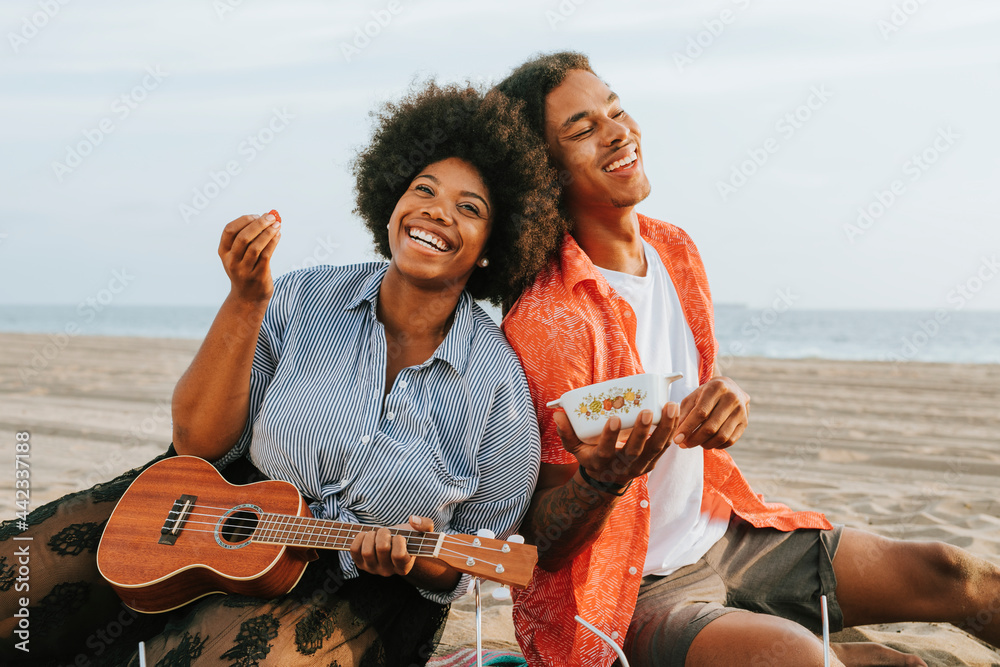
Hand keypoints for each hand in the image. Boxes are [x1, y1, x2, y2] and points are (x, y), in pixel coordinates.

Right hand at [218, 212, 281, 303]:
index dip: (243, 220)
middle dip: (258, 224)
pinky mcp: (258, 276)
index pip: (229, 230)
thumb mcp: (239, 255)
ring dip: (268, 233)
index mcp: (224, 252)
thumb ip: (249, 237)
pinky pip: (266, 255)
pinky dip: (273, 242)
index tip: (256, 215)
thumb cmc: (246, 270)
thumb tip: (267, 217)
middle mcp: (231, 261)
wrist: (248, 297)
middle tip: (271, 217)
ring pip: (255, 247)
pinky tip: (278, 235)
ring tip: (277, 224)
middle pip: (243, 237)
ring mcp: (244, 270)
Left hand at [350, 516, 432, 577]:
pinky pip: (354, 550)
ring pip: (367, 551)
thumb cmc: (408, 538)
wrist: (393, 544)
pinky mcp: (360, 564)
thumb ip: (426, 524)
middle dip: (384, 533)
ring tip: (376, 533)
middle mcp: (388, 572)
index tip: (400, 536)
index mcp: (404, 566)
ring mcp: (372, 569)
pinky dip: (359, 538)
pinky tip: (367, 535)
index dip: (398, 541)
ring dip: (371, 535)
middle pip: (382, 549)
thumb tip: (413, 520)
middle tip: (387, 532)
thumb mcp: (423, 531)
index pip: (399, 555)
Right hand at [552, 402, 679, 485]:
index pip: (605, 450)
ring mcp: (640, 465)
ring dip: (665, 427)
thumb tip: (558, 415)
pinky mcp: (652, 462)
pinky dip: (672, 430)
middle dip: (642, 430)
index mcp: (601, 462)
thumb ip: (566, 432)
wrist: (608, 479)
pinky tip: (676, 414)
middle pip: (635, 450)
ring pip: (655, 448)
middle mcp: (622, 466)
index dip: (609, 436)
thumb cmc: (591, 455)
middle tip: (648, 410)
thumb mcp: (575, 448)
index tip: (613, 418)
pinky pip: (665, 446)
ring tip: (671, 406)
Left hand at [673, 376, 748, 449]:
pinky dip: (717, 445)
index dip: (687, 428)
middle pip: (711, 427)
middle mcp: (732, 398)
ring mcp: (741, 411)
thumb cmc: (706, 394)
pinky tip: (707, 442)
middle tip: (683, 444)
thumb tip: (676, 432)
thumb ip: (683, 413)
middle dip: (694, 439)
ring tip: (695, 443)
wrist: (729, 388)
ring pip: (721, 436)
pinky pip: (730, 440)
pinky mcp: (744, 422)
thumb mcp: (693, 397)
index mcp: (717, 388)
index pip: (700, 413)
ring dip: (705, 444)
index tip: (677, 439)